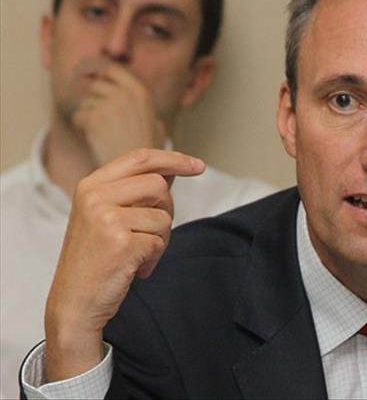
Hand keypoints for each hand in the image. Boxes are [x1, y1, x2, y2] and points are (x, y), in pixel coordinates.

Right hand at [44, 149, 204, 381]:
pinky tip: (134, 269)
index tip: (198, 166)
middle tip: (151, 233)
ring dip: (159, 240)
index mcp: (91, 185)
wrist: (74, 302)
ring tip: (136, 255)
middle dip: (166, 210)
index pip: (141, 157)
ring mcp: (106, 219)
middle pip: (158, 185)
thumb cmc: (96, 259)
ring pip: (163, 217)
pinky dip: (153, 258)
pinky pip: (159, 242)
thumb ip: (136, 191)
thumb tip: (172, 170)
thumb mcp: (106, 216)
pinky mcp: (121, 243)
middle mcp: (95, 197)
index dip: (174, 159)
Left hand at [73, 61, 165, 165]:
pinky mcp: (94, 119)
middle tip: (98, 117)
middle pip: (95, 84)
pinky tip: (97, 138)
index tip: (94, 81)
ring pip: (86, 101)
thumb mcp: (155, 122)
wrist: (140, 173)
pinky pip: (79, 116)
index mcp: (141, 91)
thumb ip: (139, 104)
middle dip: (93, 98)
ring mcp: (109, 105)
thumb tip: (120, 88)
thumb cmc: (147, 151)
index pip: (112, 68)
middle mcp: (126, 94)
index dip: (100, 75)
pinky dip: (83, 127)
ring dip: (89, 114)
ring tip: (103, 132)